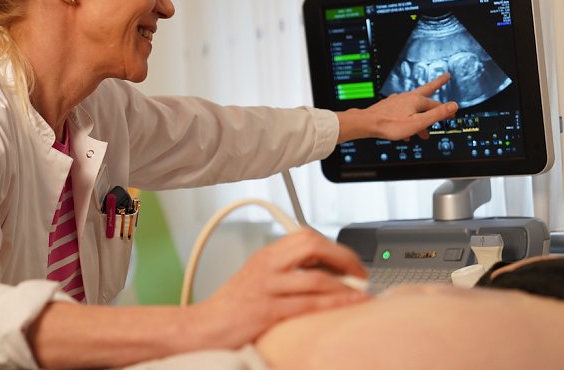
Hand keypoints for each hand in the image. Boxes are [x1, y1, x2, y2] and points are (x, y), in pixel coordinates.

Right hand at [195, 228, 369, 348]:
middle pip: (312, 246)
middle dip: (343, 257)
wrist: (201, 327)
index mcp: (265, 255)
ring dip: (345, 284)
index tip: (350, 260)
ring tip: (362, 291)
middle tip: (360, 272)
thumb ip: (283, 269)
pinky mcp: (266, 310)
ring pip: (315, 276)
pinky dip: (335, 301)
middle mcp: (266, 265)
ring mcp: (266, 287)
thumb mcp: (256, 277)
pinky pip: (308, 302)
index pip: (306, 235)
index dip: (333, 245)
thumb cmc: (230, 306)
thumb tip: (321, 271)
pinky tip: (350, 302)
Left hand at [336, 73, 457, 142]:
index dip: (446, 110)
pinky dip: (408, 117)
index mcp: (417, 100)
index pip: (437, 104)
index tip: (453, 113)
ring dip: (421, 114)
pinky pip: (403, 109)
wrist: (367, 123)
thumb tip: (454, 105)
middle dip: (437, 85)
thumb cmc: (391, 125)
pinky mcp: (389, 105)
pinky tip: (406, 126)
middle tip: (445, 78)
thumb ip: (437, 114)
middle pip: (427, 90)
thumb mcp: (419, 122)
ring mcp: (398, 100)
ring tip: (423, 128)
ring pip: (414, 104)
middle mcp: (408, 96)